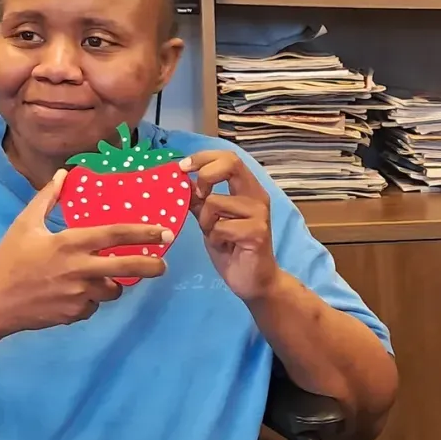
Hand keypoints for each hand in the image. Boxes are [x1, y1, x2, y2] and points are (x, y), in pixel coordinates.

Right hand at [0, 170, 170, 334]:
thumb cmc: (9, 260)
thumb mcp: (24, 225)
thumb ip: (46, 199)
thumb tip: (62, 175)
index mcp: (69, 243)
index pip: (114, 234)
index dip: (142, 232)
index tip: (162, 231)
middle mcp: (79, 269)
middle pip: (127, 267)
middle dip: (151, 266)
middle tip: (163, 265)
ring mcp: (78, 294)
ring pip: (112, 290)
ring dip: (112, 285)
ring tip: (100, 279)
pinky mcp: (74, 314)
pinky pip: (93, 306)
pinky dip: (89, 301)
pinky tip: (72, 294)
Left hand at [187, 151, 282, 303]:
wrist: (254, 282)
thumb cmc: (233, 249)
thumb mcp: (210, 221)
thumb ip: (200, 201)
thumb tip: (182, 181)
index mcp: (247, 189)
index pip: (228, 157)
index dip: (203, 157)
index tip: (183, 168)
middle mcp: (257, 196)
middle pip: (230, 164)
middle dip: (205, 175)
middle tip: (197, 196)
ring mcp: (259, 214)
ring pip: (215, 202)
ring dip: (206, 222)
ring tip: (216, 236)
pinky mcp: (257, 232)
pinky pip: (220, 227)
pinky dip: (214, 239)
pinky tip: (225, 247)